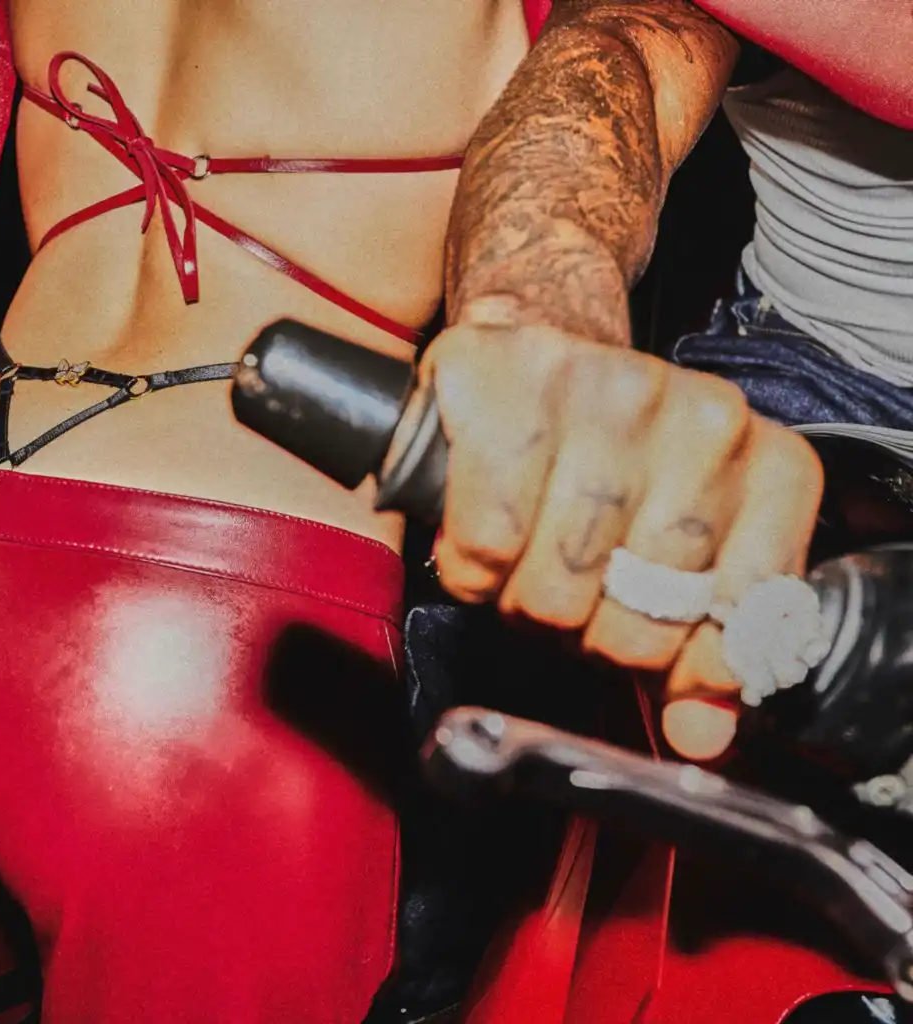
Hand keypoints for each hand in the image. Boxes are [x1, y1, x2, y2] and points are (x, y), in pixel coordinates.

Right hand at [421, 309, 823, 760]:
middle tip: (563, 598)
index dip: (682, 654)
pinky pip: (489, 537)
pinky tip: (480, 545)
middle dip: (587, 629)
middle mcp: (695, 413)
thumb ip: (693, 649)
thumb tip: (699, 734)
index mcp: (760, 458)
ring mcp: (602, 387)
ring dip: (523, 602)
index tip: (641, 650)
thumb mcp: (665, 558)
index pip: (741, 611)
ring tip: (519, 568)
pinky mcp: (505, 381)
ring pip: (561, 579)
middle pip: (643, 603)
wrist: (527, 359)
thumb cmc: (592, 469)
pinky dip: (473, 569)